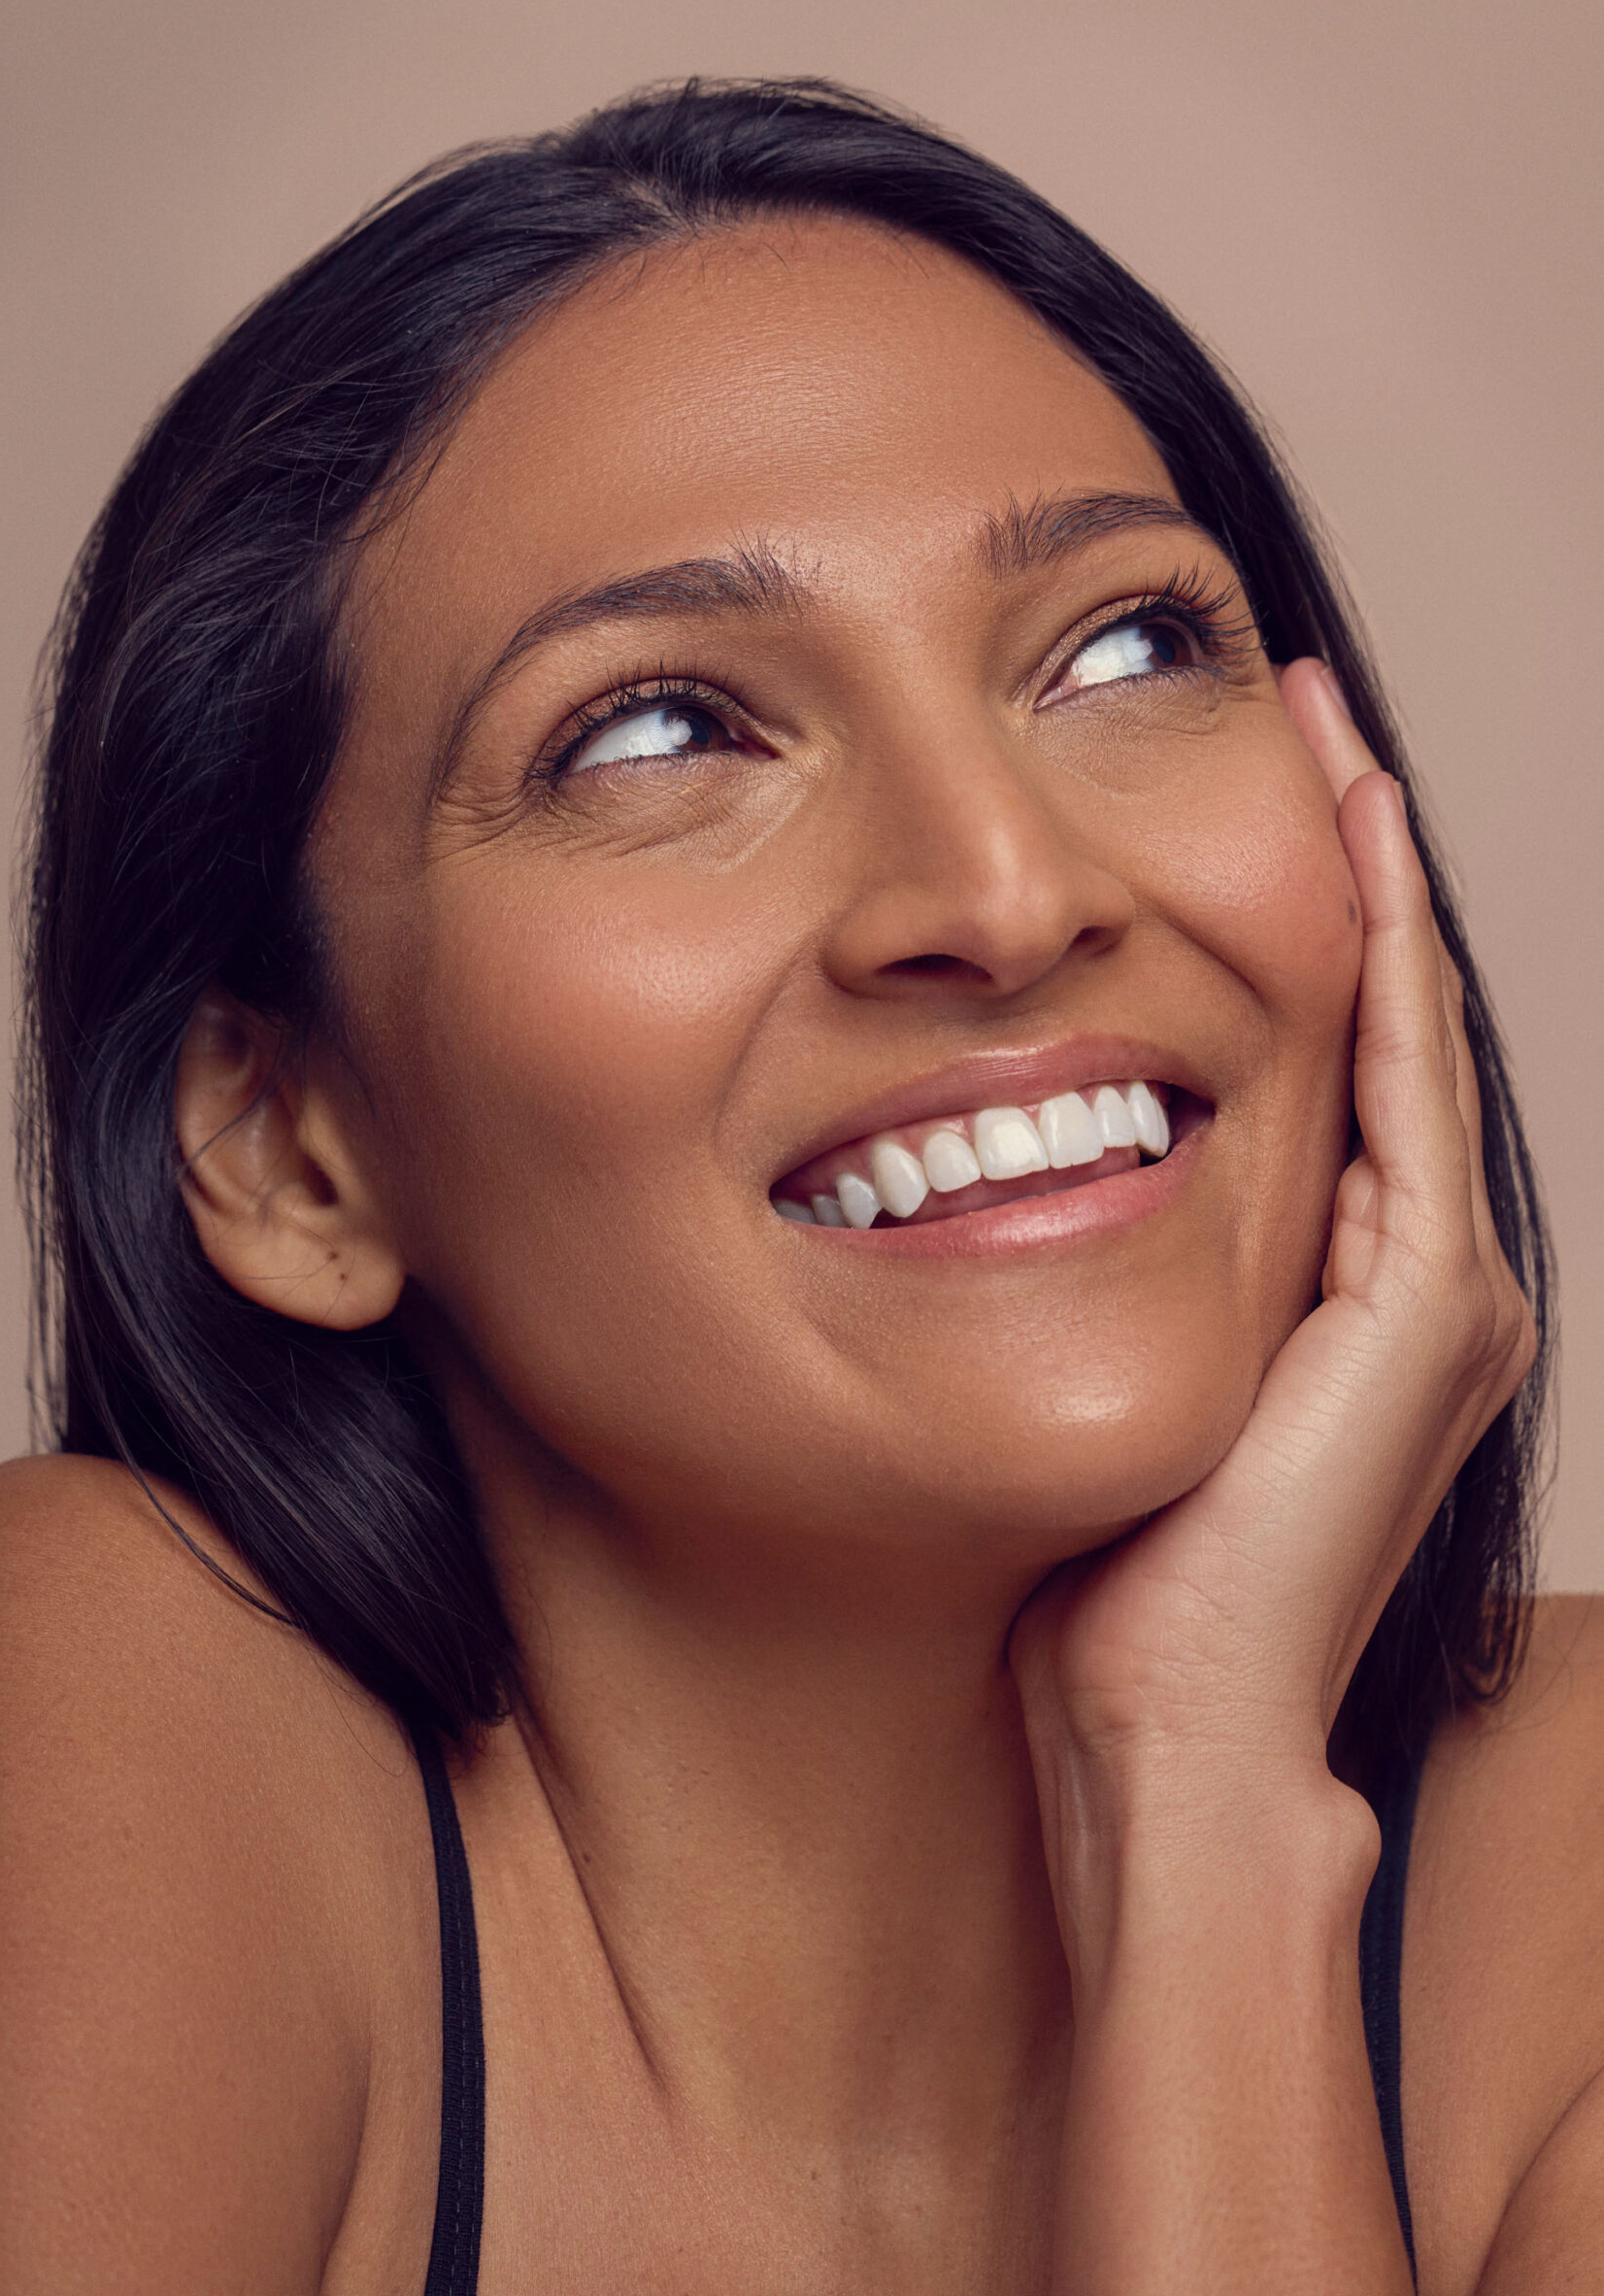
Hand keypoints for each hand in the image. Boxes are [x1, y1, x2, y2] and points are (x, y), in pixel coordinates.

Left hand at [1012, 658, 1536, 1824]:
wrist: (1175, 1731)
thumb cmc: (1122, 1594)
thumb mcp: (1117, 1389)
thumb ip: (1116, 1287)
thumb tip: (1013, 1204)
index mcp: (1351, 1303)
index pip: (1332, 1073)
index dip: (1301, 935)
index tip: (1246, 809)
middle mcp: (1422, 1282)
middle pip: (1383, 1027)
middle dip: (1344, 873)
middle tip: (1300, 725)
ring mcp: (1443, 1291)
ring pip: (1405, 1030)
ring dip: (1366, 879)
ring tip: (1328, 739)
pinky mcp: (1427, 1300)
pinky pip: (1403, 1082)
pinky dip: (1383, 954)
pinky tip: (1352, 838)